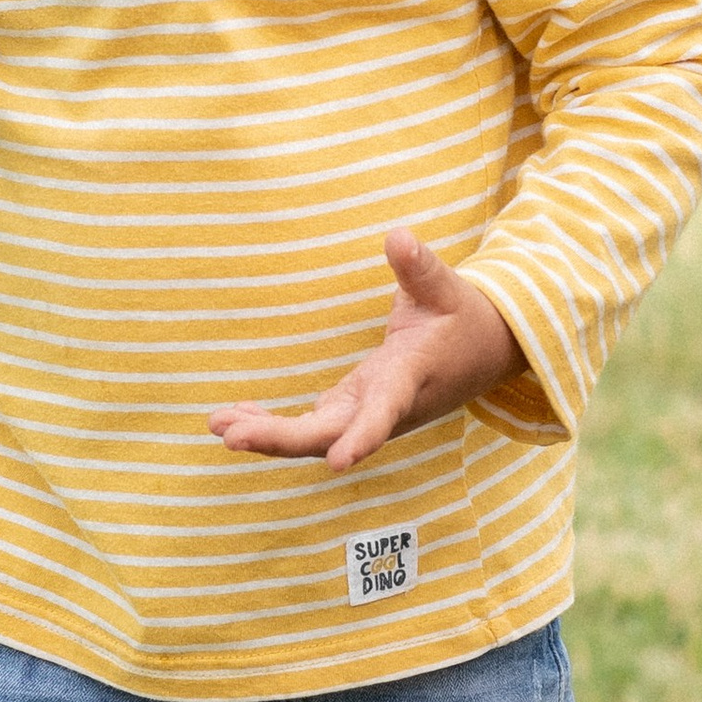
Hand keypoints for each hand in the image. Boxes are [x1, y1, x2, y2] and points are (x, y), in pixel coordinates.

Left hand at [209, 228, 524, 472]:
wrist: (484, 353)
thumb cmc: (463, 318)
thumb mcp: (447, 288)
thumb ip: (419, 268)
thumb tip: (398, 237)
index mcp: (410, 379)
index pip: (384, 413)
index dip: (362, 438)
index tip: (337, 464)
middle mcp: (385, 408)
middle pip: (329, 435)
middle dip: (280, 439)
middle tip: (229, 434)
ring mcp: (365, 412)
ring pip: (313, 437)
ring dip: (266, 435)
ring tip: (217, 423)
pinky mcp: (352, 409)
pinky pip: (309, 427)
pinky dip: (272, 426)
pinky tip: (233, 419)